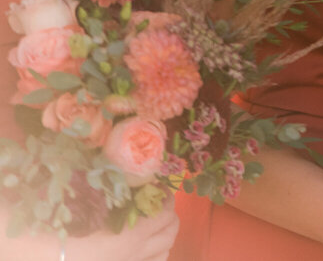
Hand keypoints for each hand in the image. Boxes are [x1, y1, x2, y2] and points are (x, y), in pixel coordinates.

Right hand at [8, 206, 180, 260]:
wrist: (48, 257)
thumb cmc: (66, 231)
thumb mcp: (92, 207)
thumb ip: (112, 191)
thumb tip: (123, 174)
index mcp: (133, 235)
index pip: (165, 213)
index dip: (167, 199)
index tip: (162, 190)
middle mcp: (137, 254)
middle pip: (170, 233)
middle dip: (170, 216)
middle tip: (161, 204)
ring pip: (164, 252)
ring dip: (165, 237)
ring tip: (157, 226)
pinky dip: (156, 254)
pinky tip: (147, 248)